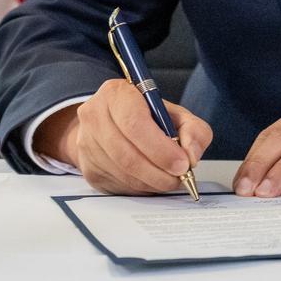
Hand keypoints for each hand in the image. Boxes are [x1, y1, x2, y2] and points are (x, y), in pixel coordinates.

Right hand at [33, 78, 212, 194]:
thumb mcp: (174, 113)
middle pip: (127, 154)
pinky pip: (117, 184)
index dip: (161, 148)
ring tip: (168, 179)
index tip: (182, 164)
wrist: (110, 124)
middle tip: (179, 178)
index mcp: (116, 93)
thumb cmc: (146, 117)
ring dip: (151, 182)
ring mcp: (86, 143)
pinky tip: (151, 180)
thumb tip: (192, 155)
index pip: (135, 124)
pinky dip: (140, 187)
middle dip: (159, 172)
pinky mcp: (87, 167)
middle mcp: (95, 115)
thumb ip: (193, 129)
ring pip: (123, 173)